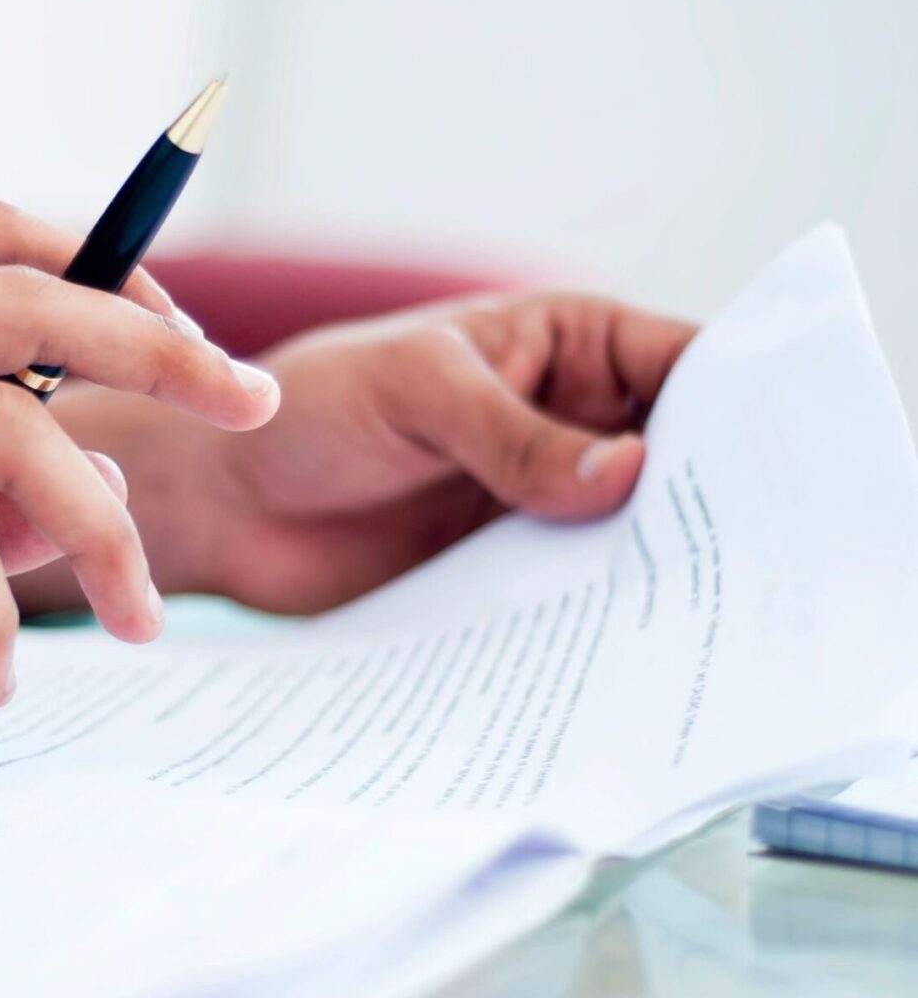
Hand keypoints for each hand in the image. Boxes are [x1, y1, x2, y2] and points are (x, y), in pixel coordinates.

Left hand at [34, 291, 692, 613]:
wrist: (222, 496)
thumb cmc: (307, 407)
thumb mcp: (415, 393)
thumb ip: (512, 433)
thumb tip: (631, 470)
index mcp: (562, 344)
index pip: (681, 363)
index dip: (737, 403)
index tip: (775, 461)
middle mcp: (564, 421)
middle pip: (674, 458)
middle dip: (707, 500)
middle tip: (748, 559)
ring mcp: (537, 499)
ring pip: (629, 533)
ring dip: (654, 570)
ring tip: (696, 621)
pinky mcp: (501, 570)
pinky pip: (569, 592)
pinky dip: (594, 617)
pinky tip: (616, 652)